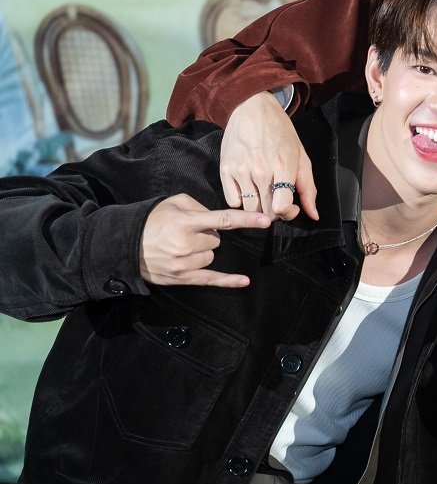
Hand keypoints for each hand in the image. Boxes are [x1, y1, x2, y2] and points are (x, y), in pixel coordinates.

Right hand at [139, 193, 271, 286]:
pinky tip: (244, 281)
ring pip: (212, 256)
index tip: (266, 220)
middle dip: (208, 235)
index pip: (223, 220)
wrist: (123, 244)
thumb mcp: (173, 203)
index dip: (247, 220)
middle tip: (187, 232)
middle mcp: (187, 244)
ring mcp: (184, 263)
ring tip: (181, 246)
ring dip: (203, 251)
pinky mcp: (181, 277)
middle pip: (217, 240)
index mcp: (186, 223)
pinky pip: (210, 280)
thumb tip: (217, 217)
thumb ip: (199, 205)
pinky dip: (228, 281)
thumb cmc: (151, 220)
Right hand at [219, 91, 317, 220]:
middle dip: (276, 213)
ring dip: (259, 209)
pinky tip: (249, 190)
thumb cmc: (280, 132)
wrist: (251, 109)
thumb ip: (308, 187)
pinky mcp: (225, 170)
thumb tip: (313, 214)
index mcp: (283, 166)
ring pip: (248, 209)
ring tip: (265, 196)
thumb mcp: (301, 156)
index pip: (281, 207)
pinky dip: (241, 201)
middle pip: (265, 212)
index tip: (292, 207)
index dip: (289, 213)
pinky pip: (232, 200)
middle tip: (278, 200)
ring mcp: (240, 171)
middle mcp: (260, 171)